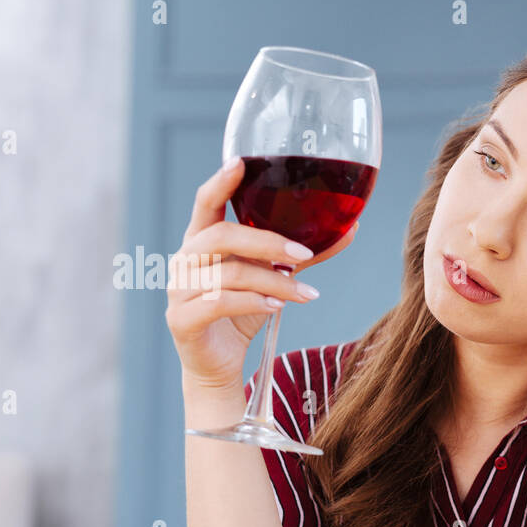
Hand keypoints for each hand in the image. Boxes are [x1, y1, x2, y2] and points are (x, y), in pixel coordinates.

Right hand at [165, 158, 359, 391]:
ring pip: (229, 273)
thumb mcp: (273, 278)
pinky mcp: (181, 319)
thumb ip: (300, 254)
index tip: (242, 162)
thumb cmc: (242, 312)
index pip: (206, 202)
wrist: (218, 364)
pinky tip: (278, 307)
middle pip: (221, 235)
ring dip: (274, 282)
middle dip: (268, 242)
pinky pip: (219, 302)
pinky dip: (254, 302)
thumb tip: (349, 229)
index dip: (221, 182)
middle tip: (305, 254)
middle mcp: (185, 259)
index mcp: (202, 241)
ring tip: (305, 295)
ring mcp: (178, 289)